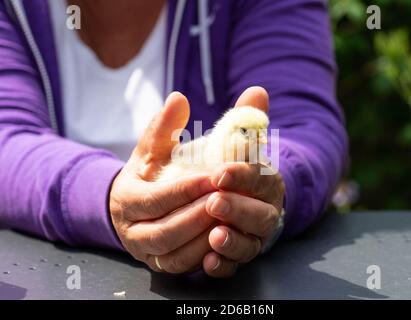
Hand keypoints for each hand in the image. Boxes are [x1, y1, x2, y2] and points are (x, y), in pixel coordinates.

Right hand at [109, 92, 216, 272]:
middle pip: (165, 231)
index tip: (214, 177)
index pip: (156, 199)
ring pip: (174, 254)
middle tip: (227, 200)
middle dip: (198, 217)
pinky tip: (223, 239)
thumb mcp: (151, 148)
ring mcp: (145, 252)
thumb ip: (164, 125)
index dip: (186, 189)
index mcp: (127, 198)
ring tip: (230, 219)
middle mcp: (132, 230)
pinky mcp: (160, 264)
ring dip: (203, 239)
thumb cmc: (146, 173)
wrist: (132, 205)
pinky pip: (181, 267)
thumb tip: (179, 98)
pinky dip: (202, 257)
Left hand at [202, 87, 285, 277]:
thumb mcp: (224, 144)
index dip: (242, 175)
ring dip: (233, 241)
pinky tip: (209, 262)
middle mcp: (264, 210)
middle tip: (214, 201)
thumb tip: (257, 89)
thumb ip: (239, 120)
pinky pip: (234, 267)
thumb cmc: (223, 168)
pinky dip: (224, 265)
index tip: (219, 172)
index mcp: (263, 181)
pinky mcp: (237, 255)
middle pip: (261, 215)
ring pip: (250, 244)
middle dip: (238, 209)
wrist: (226, 198)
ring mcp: (251, 236)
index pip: (260, 177)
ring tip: (215, 234)